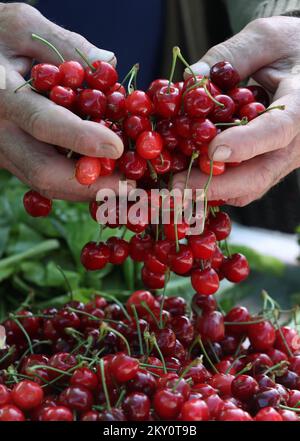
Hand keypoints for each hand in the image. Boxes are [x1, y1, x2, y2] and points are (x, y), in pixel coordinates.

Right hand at [0, 2, 127, 200]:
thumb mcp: (22, 26)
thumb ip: (64, 45)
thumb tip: (109, 64)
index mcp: (2, 96)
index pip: (43, 123)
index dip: (81, 139)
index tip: (117, 148)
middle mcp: (1, 133)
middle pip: (44, 172)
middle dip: (91, 185)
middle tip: (130, 186)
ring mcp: (5, 151)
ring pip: (46, 184)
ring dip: (88, 189)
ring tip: (126, 186)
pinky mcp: (14, 159)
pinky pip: (46, 179)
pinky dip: (78, 183)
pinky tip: (106, 178)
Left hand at [173, 16, 299, 205]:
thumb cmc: (287, 49)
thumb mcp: (264, 39)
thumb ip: (231, 56)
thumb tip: (190, 81)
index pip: (277, 130)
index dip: (246, 144)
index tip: (212, 151)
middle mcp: (296, 140)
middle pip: (260, 174)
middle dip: (217, 183)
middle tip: (177, 185)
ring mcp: (283, 158)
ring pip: (250, 187)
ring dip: (211, 190)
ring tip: (176, 185)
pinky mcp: (268, 165)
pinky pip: (243, 185)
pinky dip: (215, 184)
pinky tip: (188, 177)